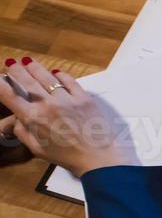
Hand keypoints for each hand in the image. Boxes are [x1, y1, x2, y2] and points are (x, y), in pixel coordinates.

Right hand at [0, 57, 136, 177]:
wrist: (96, 156)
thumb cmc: (65, 156)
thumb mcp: (36, 148)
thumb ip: (23, 131)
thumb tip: (17, 118)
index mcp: (33, 118)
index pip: (10, 96)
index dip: (0, 85)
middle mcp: (47, 105)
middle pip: (28, 82)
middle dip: (17, 70)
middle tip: (11, 64)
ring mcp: (67, 99)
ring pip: (47, 78)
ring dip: (35, 68)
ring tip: (28, 61)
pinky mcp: (83, 98)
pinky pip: (70, 81)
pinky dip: (61, 75)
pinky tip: (56, 72)